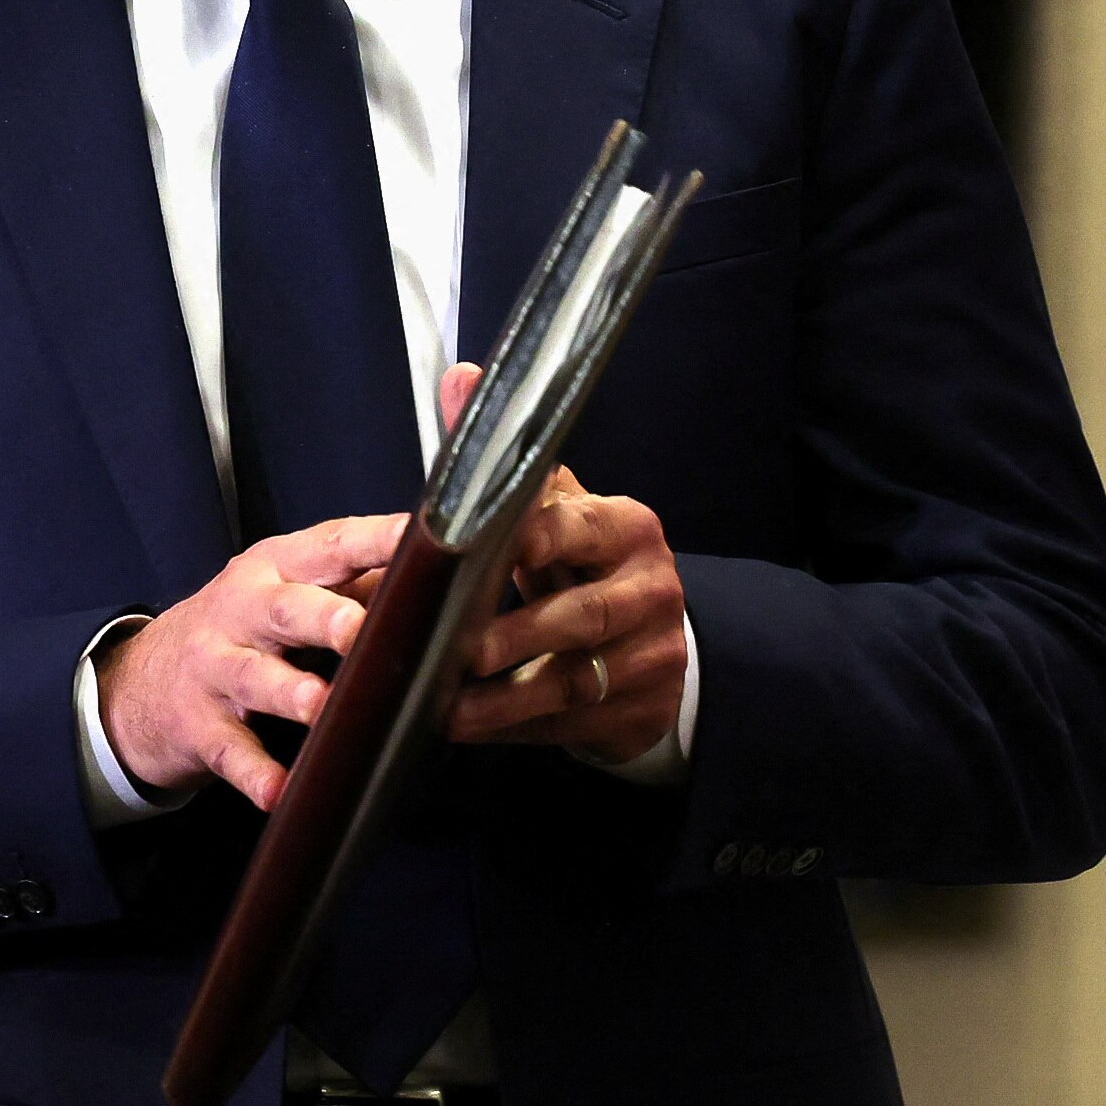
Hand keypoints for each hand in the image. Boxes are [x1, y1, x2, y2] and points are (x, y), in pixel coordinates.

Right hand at [94, 516, 400, 810]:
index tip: (417, 538)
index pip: (330, 547)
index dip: (374, 541)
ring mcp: (215, 669)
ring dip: (289, 692)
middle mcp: (242, 610)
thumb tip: (441, 580)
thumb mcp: (285, 593)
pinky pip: (230, 751)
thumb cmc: (240, 630)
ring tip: (319, 706)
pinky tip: (278, 790)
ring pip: (256, 678)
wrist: (142, 681)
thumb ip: (353, 586)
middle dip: (326, 618)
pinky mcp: (200, 726)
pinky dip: (254, 772)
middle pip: (286, 610)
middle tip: (360, 629)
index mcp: (276, 569)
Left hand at [435, 362, 687, 760]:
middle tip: (460, 649)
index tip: (489, 549)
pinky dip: (517, 727)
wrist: (654, 640)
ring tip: (451, 705)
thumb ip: (506, 453)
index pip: (577, 529)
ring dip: (509, 698)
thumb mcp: (556, 507)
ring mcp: (652, 654)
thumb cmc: (583, 563)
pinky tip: (470, 728)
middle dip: (518, 634)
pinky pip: (570, 722)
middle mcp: (650, 588)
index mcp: (626, 528)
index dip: (534, 540)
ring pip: (576, 679)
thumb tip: (462, 377)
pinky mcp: (638, 707)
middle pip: (582, 615)